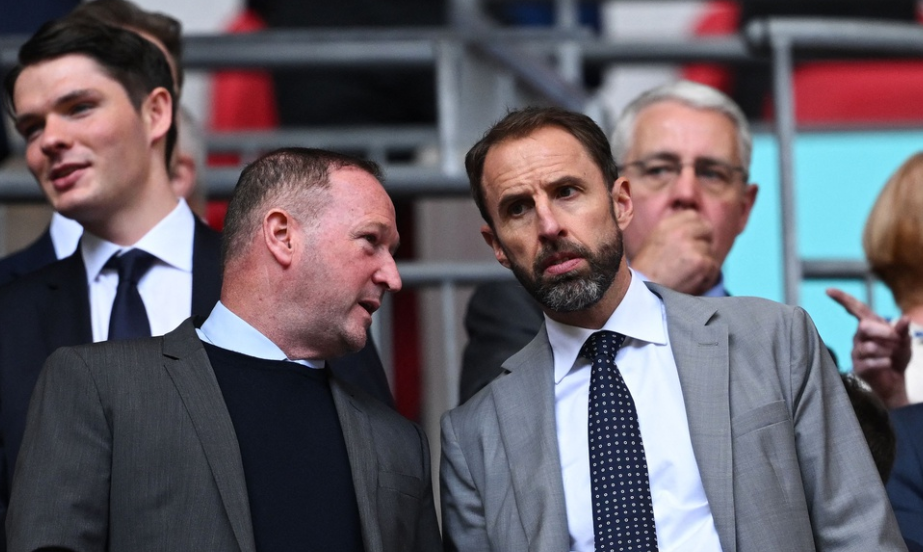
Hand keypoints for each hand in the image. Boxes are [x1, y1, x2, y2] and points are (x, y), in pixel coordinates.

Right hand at [630, 211, 719, 294]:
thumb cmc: (647, 270)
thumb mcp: (654, 240)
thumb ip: (673, 230)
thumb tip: (694, 225)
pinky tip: (691, 281)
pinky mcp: (701, 262)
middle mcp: (680, 231)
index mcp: (667, 225)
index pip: (694, 215)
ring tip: (687, 272)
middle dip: (704, 242)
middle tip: (695, 257)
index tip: (694, 238)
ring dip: (704, 261)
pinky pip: (714, 266)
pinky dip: (706, 276)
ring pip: (710, 250)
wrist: (642, 290)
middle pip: (707, 229)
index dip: (697, 227)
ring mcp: (692, 246)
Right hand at [827, 287, 911, 408]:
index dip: (842, 299)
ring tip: (891, 356)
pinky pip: (870, 362)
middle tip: (897, 341)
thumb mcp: (904, 342)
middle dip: (883, 333)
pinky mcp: (857, 367)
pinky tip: (888, 364)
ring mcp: (856, 352)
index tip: (828, 290)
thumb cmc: (897, 358)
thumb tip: (905, 318)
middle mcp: (859, 336)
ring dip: (887, 351)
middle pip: (864, 327)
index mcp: (869, 325)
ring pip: (869, 347)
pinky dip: (884, 363)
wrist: (895, 382)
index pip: (855, 309)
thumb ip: (903, 331)